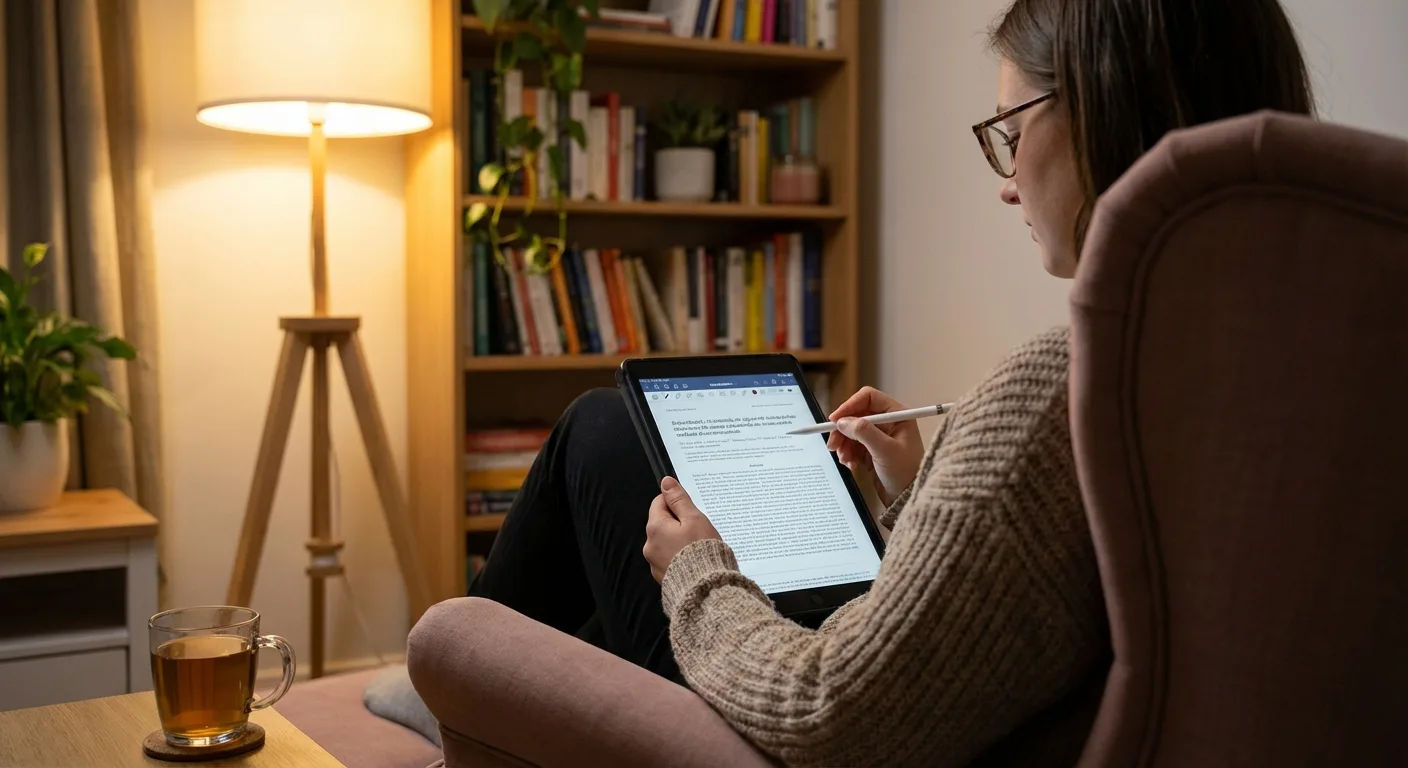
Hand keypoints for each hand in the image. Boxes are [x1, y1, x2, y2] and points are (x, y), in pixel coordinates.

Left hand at [644, 477, 721, 582]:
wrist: (705, 589)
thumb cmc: (702, 551)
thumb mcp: (694, 519)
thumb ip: (679, 500)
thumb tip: (666, 482)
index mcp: (655, 527)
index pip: (659, 503)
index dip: (677, 503)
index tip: (692, 510)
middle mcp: (649, 545)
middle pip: (662, 523)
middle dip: (680, 523)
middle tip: (699, 530)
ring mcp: (654, 563)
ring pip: (666, 542)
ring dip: (679, 540)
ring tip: (699, 547)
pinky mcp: (662, 576)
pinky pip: (670, 559)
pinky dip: (680, 557)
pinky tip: (694, 560)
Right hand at [826, 387, 925, 506]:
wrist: (908, 499)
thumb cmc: (906, 473)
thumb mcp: (885, 450)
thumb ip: (864, 432)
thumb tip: (843, 422)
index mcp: (897, 415)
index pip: (868, 398)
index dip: (850, 406)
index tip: (835, 420)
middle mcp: (888, 423)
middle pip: (856, 415)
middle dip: (843, 429)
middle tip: (832, 444)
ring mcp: (879, 437)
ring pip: (851, 431)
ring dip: (843, 443)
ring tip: (843, 459)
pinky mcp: (871, 450)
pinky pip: (852, 445)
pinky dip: (847, 453)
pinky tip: (850, 464)